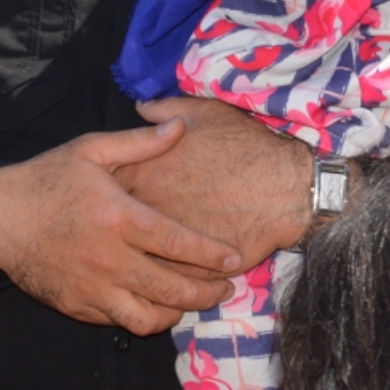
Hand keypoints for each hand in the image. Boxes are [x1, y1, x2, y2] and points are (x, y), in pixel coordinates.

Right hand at [0, 121, 243, 334]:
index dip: (212, 255)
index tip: (235, 258)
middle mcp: (108, 259)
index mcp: (116, 218)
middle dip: (207, 293)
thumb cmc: (46, 180)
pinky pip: (120, 321)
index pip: (176, 243)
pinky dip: (144, 316)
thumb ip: (139, 142)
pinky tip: (156, 303)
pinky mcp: (78, 307)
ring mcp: (91, 289)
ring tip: (192, 301)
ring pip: (148, 318)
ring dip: (177, 312)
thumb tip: (179, 127)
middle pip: (171, 289)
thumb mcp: (90, 150)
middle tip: (225, 288)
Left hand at [118, 98, 314, 272]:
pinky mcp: (189, 270)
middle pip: (112, 227)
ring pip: (135, 259)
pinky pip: (164, 282)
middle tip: (119, 229)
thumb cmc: (246, 146)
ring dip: (134, 259)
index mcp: (144, 171)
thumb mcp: (204, 113)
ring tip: (138, 259)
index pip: (105, 186)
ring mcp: (167, 243)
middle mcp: (148, 209)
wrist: (284, 188)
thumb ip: (164, 109)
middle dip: (112, 229)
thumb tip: (140, 107)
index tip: (111, 194)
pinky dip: (161, 281)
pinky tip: (166, 276)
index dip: (106, 191)